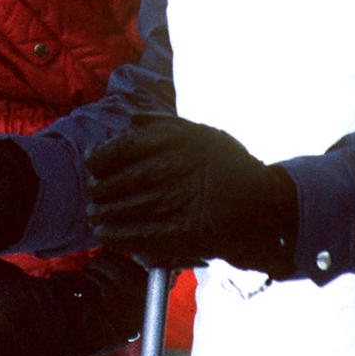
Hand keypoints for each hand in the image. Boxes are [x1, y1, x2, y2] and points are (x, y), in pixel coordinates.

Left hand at [85, 115, 296, 276]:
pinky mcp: (183, 232)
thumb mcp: (201, 134)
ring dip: (103, 214)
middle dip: (100, 189)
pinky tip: (105, 235)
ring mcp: (178, 200)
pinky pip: (139, 235)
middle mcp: (173, 166)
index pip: (122, 147)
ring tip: (95, 217)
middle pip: (118, 180)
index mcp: (176, 139)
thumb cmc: (228, 166)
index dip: (101, 157)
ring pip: (123, 209)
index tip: (91, 163)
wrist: (263, 203)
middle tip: (93, 193)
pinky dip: (117, 237)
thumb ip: (164, 125)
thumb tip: (131, 119)